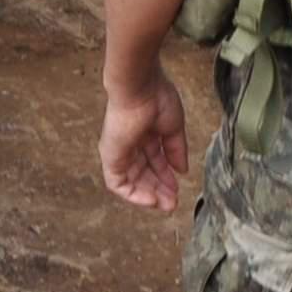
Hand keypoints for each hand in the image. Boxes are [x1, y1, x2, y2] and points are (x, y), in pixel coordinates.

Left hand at [99, 75, 189, 210]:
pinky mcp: (110, 157)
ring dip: (149, 195)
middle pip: (144, 173)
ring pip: (132, 181)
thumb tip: (182, 170)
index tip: (179, 187)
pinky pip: (118, 184)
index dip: (166, 176)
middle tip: (174, 202)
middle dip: (159, 188)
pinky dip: (134, 195)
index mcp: (144, 133)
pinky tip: (151, 200)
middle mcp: (129, 144)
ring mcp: (119, 151)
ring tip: (166, 204)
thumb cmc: (157, 98)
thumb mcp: (173, 128)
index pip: (154, 161)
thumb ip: (176, 150)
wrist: (140, 87)